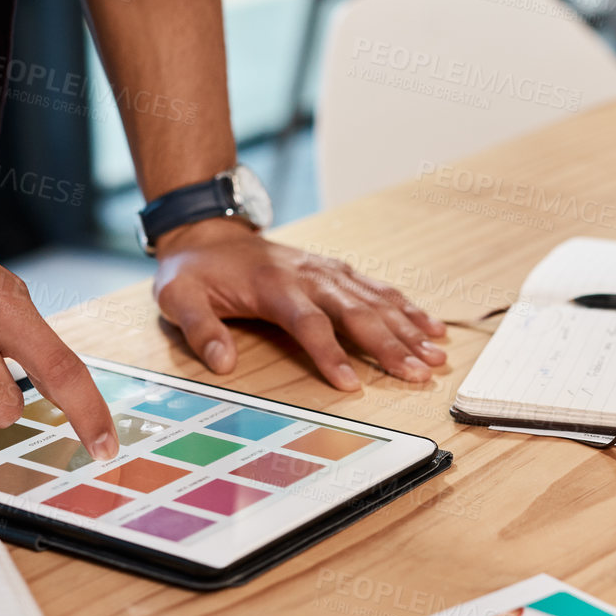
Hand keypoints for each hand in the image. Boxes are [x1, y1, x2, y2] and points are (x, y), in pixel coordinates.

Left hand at [150, 219, 446, 389]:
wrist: (209, 231)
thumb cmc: (195, 271)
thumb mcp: (178, 296)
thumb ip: (199, 329)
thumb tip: (222, 363)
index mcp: (274, 286)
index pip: (309, 323)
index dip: (331, 354)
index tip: (351, 384)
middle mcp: (310, 276)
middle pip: (357, 313)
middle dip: (390, 345)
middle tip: (418, 374)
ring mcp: (328, 272)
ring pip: (376, 301)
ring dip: (409, 329)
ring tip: (436, 358)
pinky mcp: (337, 271)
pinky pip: (379, 289)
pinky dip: (408, 308)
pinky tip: (432, 327)